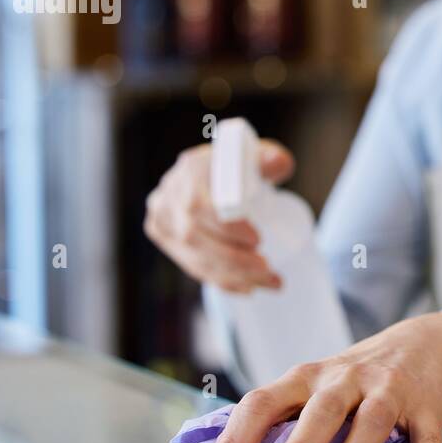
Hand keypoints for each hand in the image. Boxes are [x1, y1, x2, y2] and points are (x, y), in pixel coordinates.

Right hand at [143, 139, 294, 292]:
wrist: (212, 174)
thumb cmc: (239, 165)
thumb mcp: (257, 155)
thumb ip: (271, 159)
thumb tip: (278, 164)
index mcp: (190, 170)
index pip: (200, 207)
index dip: (227, 229)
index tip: (257, 240)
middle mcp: (169, 196)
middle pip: (196, 238)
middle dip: (235, 260)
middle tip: (268, 267)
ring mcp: (163, 221)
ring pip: (195, 258)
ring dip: (234, 276)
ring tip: (270, 281)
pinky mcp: (165, 240)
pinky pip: (193, 268)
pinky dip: (223, 281)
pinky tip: (249, 286)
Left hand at [212, 312, 441, 442]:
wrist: (429, 341)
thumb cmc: (360, 376)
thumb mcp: (319, 385)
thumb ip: (287, 419)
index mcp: (307, 377)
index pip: (263, 402)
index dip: (237, 437)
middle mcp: (345, 378)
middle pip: (320, 411)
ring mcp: (388, 388)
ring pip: (369, 420)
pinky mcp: (426, 404)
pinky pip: (425, 435)